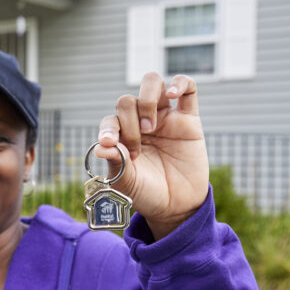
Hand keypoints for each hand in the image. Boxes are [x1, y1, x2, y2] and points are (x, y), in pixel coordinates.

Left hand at [95, 72, 209, 238]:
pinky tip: (172, 93)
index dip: (108, 129)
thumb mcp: (127, 183)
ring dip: (147, 100)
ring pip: (153, 85)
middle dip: (128, 122)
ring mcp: (165, 118)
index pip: (111, 120)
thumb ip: (116, 164)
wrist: (176, 206)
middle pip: (128, 100)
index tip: (109, 144)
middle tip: (136, 150)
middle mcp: (141, 122)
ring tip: (150, 127)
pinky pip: (188, 89)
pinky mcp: (189, 119)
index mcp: (122, 136)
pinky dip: (180, 83)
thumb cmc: (147, 193)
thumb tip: (100, 147)